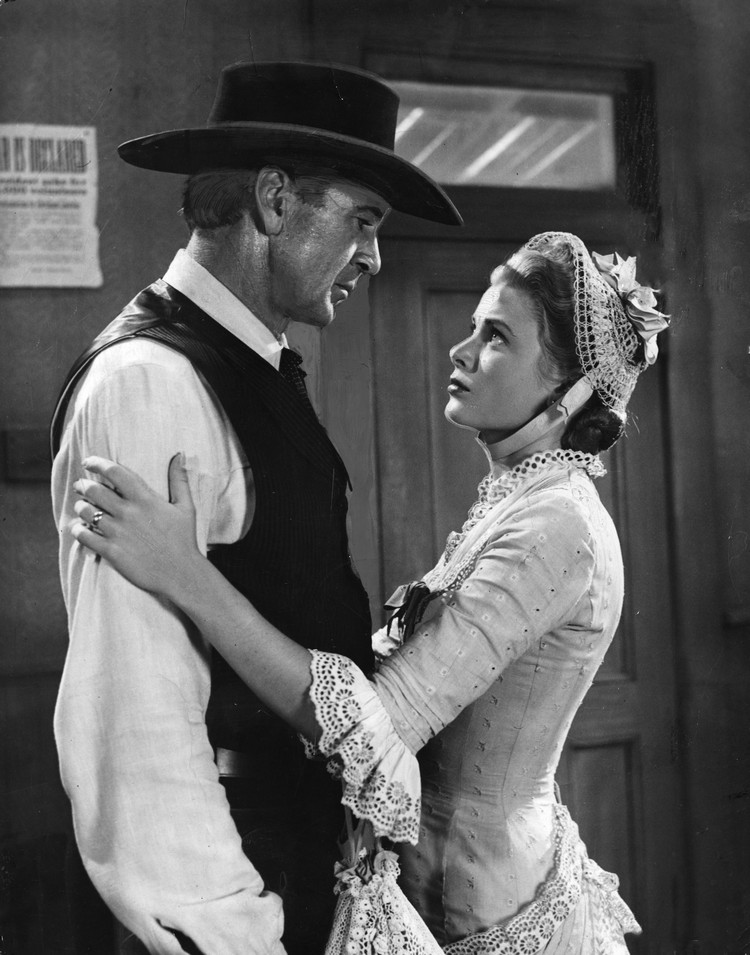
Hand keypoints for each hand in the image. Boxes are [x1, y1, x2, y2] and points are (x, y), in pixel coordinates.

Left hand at [71, 454, 201, 602]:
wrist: (181, 574)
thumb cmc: (184, 539)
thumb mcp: (186, 507)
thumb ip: (179, 479)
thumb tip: (179, 454)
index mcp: (146, 499)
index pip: (115, 473)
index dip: (97, 463)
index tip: (88, 461)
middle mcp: (129, 513)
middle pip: (95, 490)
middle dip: (83, 485)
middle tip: (80, 485)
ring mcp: (119, 533)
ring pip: (87, 512)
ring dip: (80, 506)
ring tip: (81, 506)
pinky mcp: (112, 552)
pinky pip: (85, 536)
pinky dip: (78, 530)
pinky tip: (79, 528)